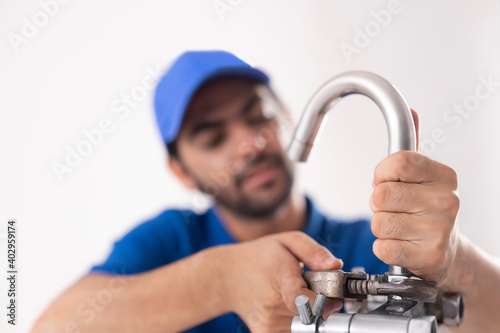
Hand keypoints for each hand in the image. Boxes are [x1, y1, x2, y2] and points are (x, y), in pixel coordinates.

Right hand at [222, 231, 342, 331]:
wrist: (227, 276)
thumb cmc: (260, 257)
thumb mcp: (287, 241)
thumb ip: (314, 252)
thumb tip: (336, 266)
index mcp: (280, 278)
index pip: (305, 302)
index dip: (324, 303)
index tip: (331, 298)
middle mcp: (272, 304)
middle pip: (312, 314)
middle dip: (319, 304)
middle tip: (309, 288)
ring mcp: (267, 323)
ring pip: (305, 324)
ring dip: (307, 313)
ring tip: (292, 295)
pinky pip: (293, 331)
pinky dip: (296, 321)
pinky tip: (285, 308)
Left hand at [369, 110, 459, 285]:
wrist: (447, 251)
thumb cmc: (427, 209)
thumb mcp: (423, 177)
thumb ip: (411, 147)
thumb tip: (411, 111)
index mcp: (444, 176)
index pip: (397, 161)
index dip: (382, 173)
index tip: (387, 180)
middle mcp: (446, 201)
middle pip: (381, 194)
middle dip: (378, 204)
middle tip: (395, 209)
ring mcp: (439, 231)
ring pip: (378, 222)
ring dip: (380, 227)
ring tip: (400, 228)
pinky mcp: (428, 257)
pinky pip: (382, 248)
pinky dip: (384, 248)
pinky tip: (402, 245)